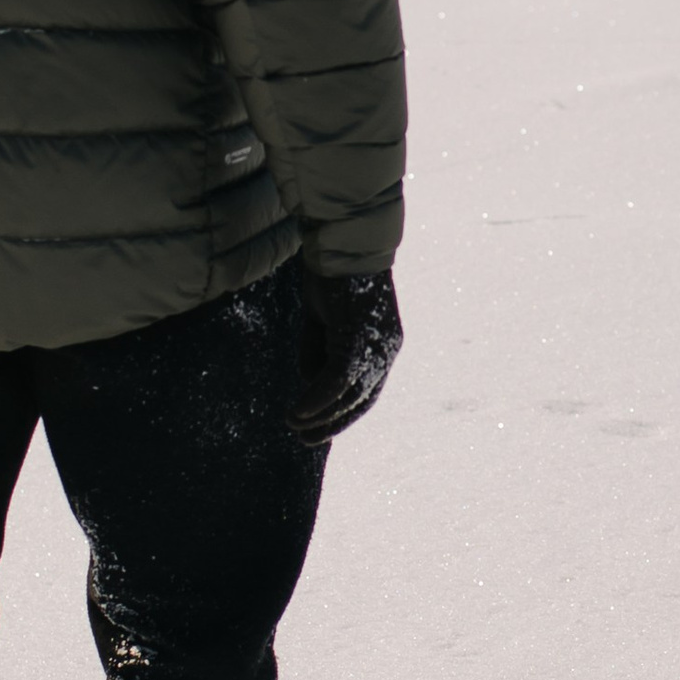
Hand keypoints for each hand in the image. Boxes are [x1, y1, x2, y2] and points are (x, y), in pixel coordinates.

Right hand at [291, 266, 401, 444]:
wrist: (341, 240)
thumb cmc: (332, 274)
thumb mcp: (323, 319)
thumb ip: (320, 349)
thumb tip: (311, 379)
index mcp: (383, 344)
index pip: (368, 389)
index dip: (344, 412)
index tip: (319, 426)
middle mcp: (385, 348)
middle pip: (362, 398)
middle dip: (333, 422)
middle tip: (305, 439)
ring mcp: (374, 343)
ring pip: (349, 393)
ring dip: (320, 415)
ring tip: (294, 426)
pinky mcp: (355, 337)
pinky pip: (335, 380)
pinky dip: (315, 399)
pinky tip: (297, 412)